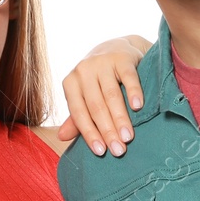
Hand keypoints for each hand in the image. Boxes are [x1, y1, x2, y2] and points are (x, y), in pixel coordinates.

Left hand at [57, 34, 150, 156]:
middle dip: (107, 130)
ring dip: (120, 118)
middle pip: (95, 106)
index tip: (100, 152)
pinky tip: (138, 107)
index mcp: (71, 83)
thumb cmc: (99, 80)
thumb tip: (61, 137)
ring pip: (111, 95)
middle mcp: (83, 71)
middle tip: (118, 150)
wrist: (117, 48)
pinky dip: (133, 92)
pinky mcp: (122, 57)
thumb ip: (76, 117)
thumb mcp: (85, 96)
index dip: (89, 133)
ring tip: (128, 137)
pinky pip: (128, 77)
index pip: (79, 112)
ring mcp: (102, 62)